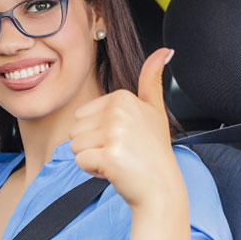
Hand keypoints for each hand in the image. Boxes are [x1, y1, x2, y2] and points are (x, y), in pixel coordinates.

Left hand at [70, 48, 183, 209]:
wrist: (161, 188)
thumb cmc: (153, 151)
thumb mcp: (154, 110)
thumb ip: (152, 79)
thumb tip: (165, 50)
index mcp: (123, 97)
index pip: (83, 115)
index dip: (98, 132)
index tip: (124, 139)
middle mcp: (119, 111)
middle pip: (75, 129)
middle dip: (93, 145)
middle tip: (120, 152)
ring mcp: (114, 133)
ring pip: (74, 146)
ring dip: (92, 158)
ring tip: (119, 161)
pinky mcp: (109, 155)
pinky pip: (80, 162)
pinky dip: (93, 171)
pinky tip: (114, 171)